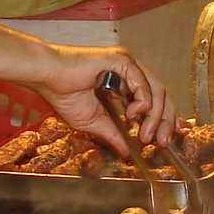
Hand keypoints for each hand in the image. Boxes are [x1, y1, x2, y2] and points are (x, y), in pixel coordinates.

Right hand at [37, 45, 170, 151]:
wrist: (47, 78)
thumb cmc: (64, 93)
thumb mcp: (95, 122)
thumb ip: (114, 135)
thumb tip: (128, 152)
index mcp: (125, 84)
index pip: (156, 99)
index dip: (165, 118)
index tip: (166, 137)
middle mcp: (130, 72)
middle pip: (162, 94)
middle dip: (166, 120)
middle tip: (161, 141)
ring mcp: (127, 65)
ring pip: (156, 89)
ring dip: (155, 115)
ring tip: (144, 134)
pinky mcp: (121, 60)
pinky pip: (143, 82)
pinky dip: (143, 101)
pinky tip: (132, 114)